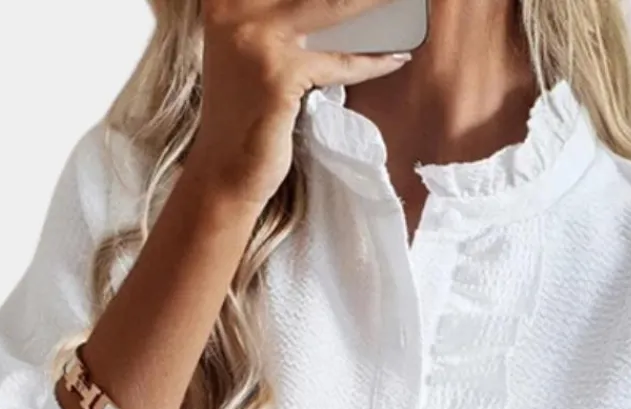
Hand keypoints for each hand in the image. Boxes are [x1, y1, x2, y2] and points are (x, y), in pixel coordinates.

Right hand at [187, 0, 411, 203]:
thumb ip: (285, 21)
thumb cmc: (247, 114)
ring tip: (405, 1)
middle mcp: (236, 6)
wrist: (225, 170)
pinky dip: (372, 61)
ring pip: (333, 5)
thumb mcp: (256, 52)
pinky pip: (340, 61)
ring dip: (376, 3)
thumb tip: (345, 8)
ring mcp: (256, 36)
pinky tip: (395, 57)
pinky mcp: (279, 72)